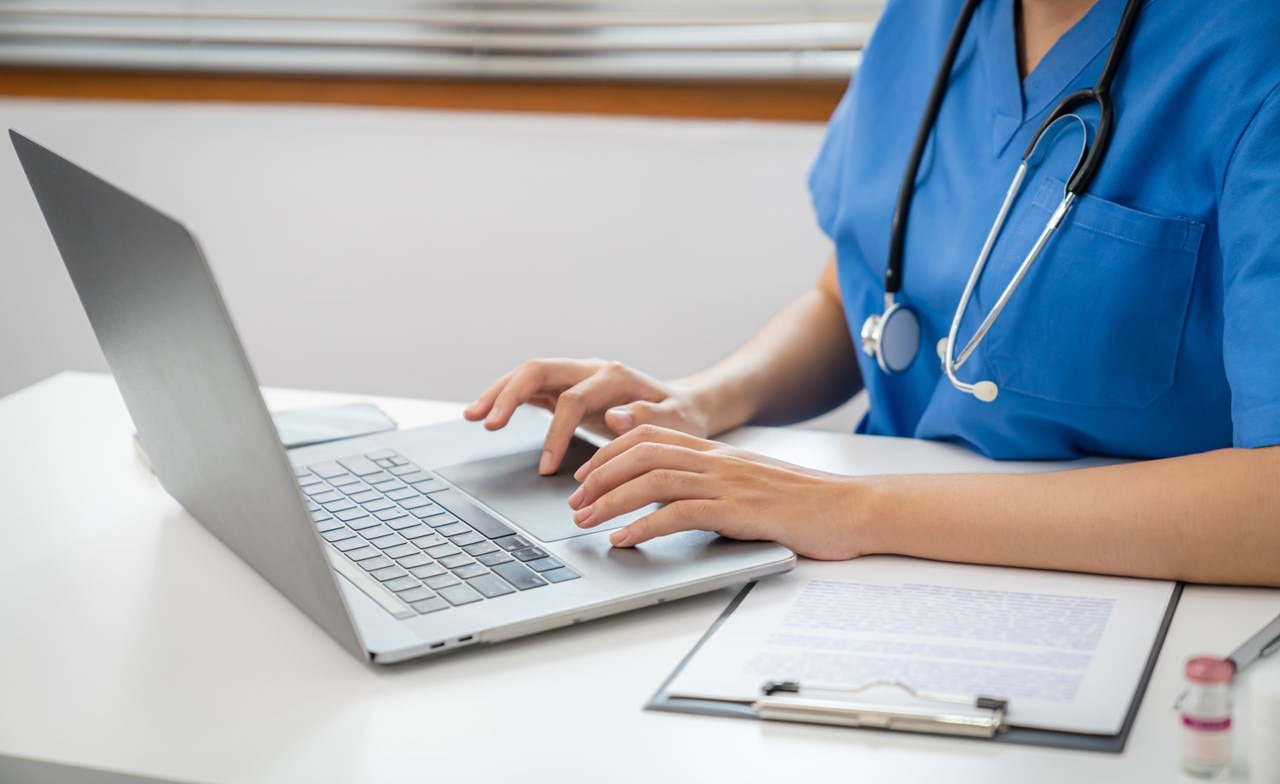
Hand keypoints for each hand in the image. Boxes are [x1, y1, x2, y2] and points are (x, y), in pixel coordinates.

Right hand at [464, 359, 713, 474]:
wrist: (681, 408)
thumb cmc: (679, 420)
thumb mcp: (676, 423)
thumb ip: (649, 419)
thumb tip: (618, 417)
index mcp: (615, 377)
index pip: (573, 398)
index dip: (556, 433)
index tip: (547, 468)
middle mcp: (590, 369)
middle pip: (540, 370)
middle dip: (510, 395)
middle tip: (487, 423)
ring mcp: (575, 376)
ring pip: (529, 374)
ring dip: (499, 393)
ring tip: (473, 416)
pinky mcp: (565, 387)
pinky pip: (531, 388)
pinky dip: (507, 399)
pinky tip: (486, 414)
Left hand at [566, 424, 868, 559]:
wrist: (852, 507)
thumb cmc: (803, 503)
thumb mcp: (748, 486)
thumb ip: (712, 487)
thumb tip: (671, 506)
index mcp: (716, 452)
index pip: (649, 437)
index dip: (609, 453)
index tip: (585, 476)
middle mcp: (716, 461)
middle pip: (641, 453)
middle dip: (599, 476)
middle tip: (573, 502)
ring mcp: (727, 484)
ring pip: (653, 480)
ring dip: (611, 501)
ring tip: (585, 522)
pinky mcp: (739, 511)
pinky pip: (680, 513)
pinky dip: (645, 527)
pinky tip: (624, 540)